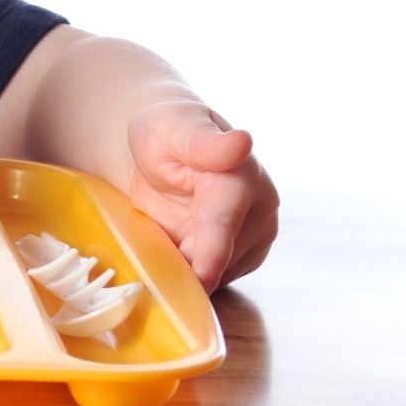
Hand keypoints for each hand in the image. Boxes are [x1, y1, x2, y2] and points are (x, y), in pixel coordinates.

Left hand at [125, 100, 278, 290]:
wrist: (168, 148)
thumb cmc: (167, 132)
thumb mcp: (171, 127)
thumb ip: (202, 143)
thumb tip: (242, 143)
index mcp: (243, 178)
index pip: (224, 225)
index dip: (211, 255)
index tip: (202, 278)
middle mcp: (260, 211)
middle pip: (216, 259)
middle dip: (180, 260)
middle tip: (145, 239)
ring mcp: (256, 238)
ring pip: (215, 274)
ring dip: (184, 265)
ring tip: (160, 230)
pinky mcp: (245, 257)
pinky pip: (212, 278)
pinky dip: (189, 271)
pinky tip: (173, 243)